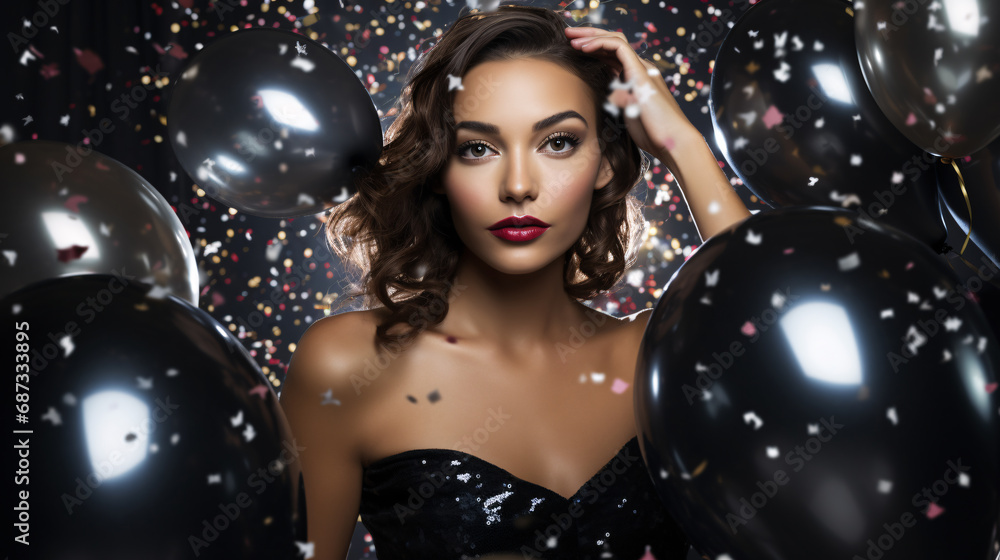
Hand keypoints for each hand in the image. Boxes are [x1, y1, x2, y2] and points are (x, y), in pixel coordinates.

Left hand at [564, 25, 698, 168]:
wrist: (672, 141)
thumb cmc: (652, 133)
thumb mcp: (626, 113)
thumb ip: (617, 100)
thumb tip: (604, 95)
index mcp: (635, 77)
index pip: (612, 55)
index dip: (593, 49)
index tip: (572, 49)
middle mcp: (639, 68)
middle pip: (613, 43)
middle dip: (589, 36)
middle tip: (568, 34)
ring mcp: (642, 68)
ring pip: (615, 40)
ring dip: (591, 36)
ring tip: (571, 36)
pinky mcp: (641, 72)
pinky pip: (619, 47)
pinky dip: (600, 43)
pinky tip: (584, 47)